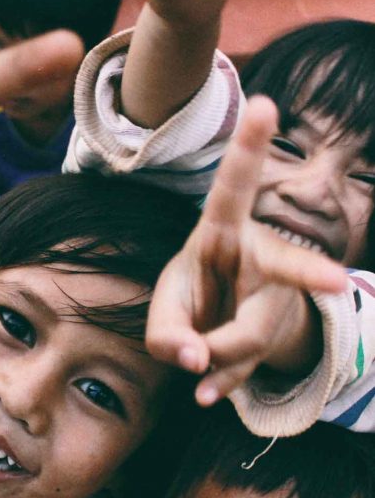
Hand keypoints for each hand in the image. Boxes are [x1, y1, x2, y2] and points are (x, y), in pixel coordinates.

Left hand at [146, 96, 347, 405]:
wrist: (219, 325)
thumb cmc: (191, 297)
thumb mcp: (165, 309)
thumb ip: (165, 334)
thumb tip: (196, 364)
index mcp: (221, 231)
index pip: (234, 187)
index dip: (249, 148)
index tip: (263, 104)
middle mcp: (259, 256)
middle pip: (283, 268)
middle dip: (304, 276)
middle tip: (333, 285)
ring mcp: (275, 297)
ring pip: (254, 334)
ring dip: (215, 359)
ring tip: (194, 366)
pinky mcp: (276, 333)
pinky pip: (249, 365)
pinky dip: (222, 382)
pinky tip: (206, 393)